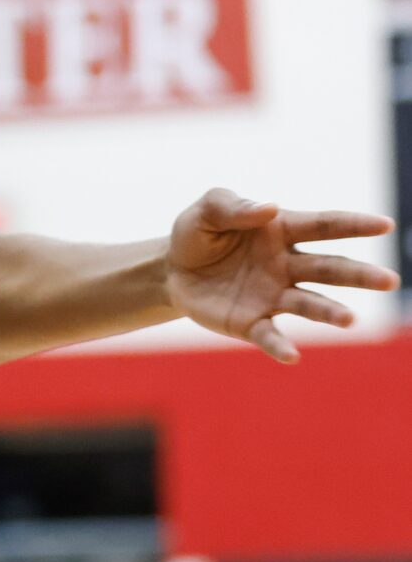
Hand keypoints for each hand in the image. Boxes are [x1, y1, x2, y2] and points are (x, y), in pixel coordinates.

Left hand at [166, 189, 397, 364]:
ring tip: (350, 319)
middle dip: (359, 275)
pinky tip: (291, 355)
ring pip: (308, 304)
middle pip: (329, 268)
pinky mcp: (252, 322)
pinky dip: (280, 345)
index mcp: (282, 230)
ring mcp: (273, 295)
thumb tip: (269, 208)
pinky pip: (270, 335)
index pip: (324, 225)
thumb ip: (233, 206)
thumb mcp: (207, 210)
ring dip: (330, 312)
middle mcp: (286, 265)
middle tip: (390, 281)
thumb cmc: (197, 234)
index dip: (355, 224)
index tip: (386, 225)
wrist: (171, 271)